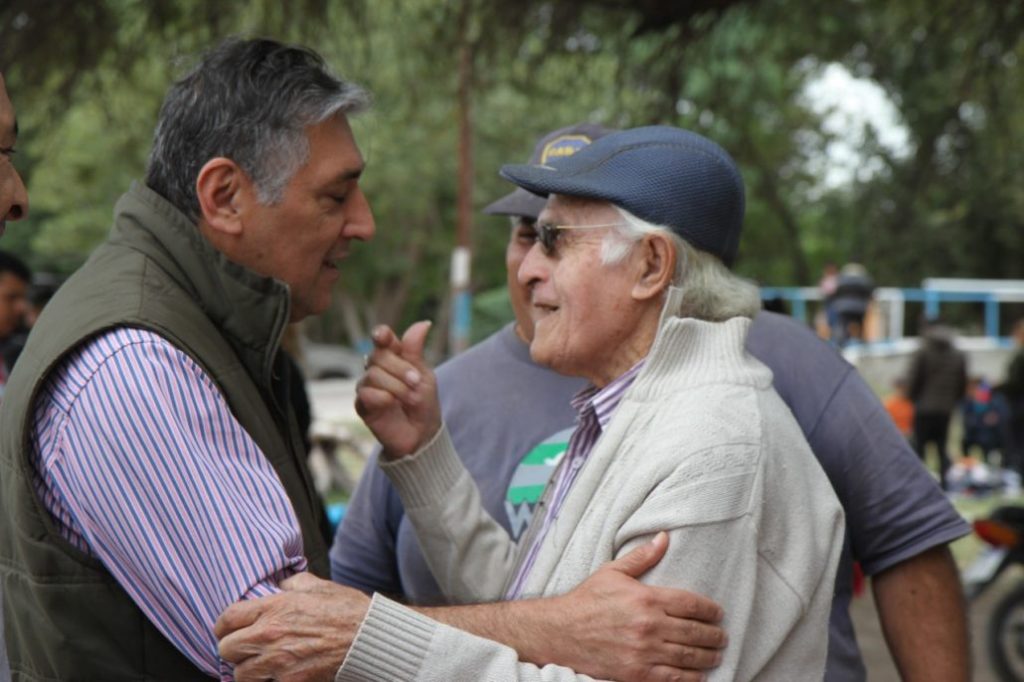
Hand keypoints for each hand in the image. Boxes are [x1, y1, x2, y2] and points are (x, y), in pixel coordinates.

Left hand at [215, 573, 370, 681]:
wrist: (369, 638)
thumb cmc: (347, 610)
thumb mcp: (318, 586)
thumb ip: (292, 583)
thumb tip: (279, 585)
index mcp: (275, 607)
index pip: (227, 618)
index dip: (222, 626)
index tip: (226, 630)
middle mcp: (270, 634)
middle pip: (226, 649)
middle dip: (233, 649)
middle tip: (244, 648)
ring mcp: (279, 661)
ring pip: (240, 674)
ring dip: (248, 671)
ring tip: (259, 666)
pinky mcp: (291, 681)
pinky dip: (269, 681)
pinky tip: (278, 675)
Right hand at [355, 321, 440, 457]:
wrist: (421, 434)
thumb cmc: (424, 403)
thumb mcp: (424, 374)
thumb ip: (416, 351)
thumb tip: (423, 323)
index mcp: (393, 357)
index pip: (382, 339)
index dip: (381, 335)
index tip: (383, 337)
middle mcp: (377, 368)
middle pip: (378, 355)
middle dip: (400, 368)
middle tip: (416, 382)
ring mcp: (367, 386)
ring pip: (373, 374)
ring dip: (396, 386)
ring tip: (410, 398)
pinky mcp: (362, 405)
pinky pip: (365, 393)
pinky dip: (382, 397)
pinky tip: (391, 404)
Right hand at [540, 532, 725, 680]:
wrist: (560, 632)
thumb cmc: (586, 600)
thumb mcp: (612, 572)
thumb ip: (642, 557)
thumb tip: (664, 538)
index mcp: (646, 599)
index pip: (690, 604)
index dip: (710, 610)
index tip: (718, 613)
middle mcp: (648, 626)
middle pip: (695, 632)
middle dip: (714, 635)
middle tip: (722, 636)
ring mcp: (643, 652)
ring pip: (688, 657)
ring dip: (708, 657)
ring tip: (716, 655)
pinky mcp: (636, 674)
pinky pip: (672, 678)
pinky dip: (690, 678)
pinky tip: (699, 675)